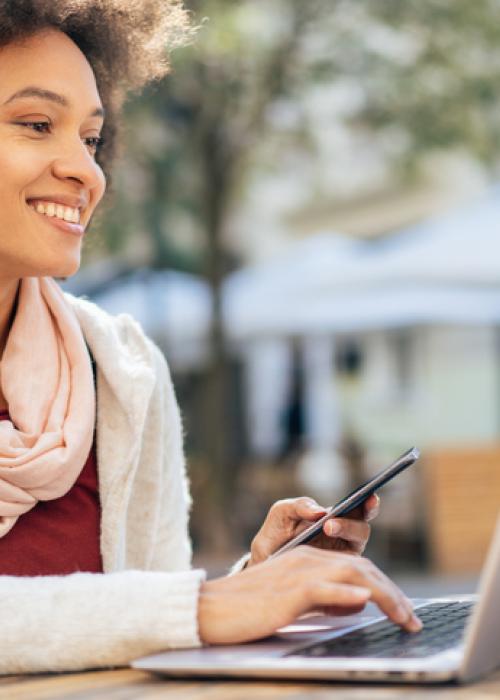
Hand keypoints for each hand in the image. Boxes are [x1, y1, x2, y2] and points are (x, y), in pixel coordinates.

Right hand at [198, 546, 421, 644]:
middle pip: (362, 569)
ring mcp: (298, 574)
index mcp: (307, 560)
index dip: (384, 586)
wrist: (211, 608)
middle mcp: (307, 560)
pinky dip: (347, 595)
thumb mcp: (293, 601)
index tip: (403, 609)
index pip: (356, 567)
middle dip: (393, 593)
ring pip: (352, 575)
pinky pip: (324, 589)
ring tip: (404, 616)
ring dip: (383, 595)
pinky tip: (365, 602)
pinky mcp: (288, 592)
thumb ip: (323, 598)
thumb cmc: (249, 609)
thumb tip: (356, 605)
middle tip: (413, 619)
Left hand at [247, 494, 379, 566]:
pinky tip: (324, 558)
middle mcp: (344, 536)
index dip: (369, 503)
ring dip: (346, 534)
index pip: (360, 509)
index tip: (369, 497)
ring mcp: (342, 556)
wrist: (263, 566)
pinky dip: (342, 561)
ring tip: (326, 529)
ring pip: (358, 545)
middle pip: (362, 528)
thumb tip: (320, 510)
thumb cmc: (274, 536)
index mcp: (335, 518)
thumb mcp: (281, 514)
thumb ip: (299, 505)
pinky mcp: (339, 575)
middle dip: (352, 523)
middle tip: (330, 523)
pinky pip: (349, 569)